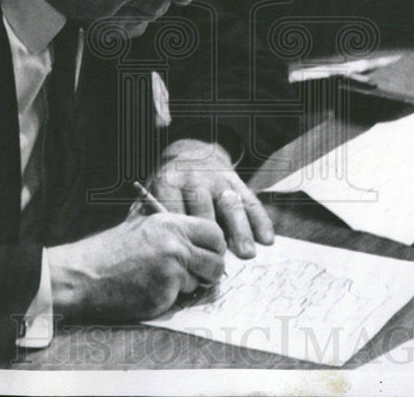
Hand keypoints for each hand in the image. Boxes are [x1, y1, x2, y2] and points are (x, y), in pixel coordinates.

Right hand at [46, 212, 225, 321]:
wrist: (83, 276)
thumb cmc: (110, 251)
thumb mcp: (141, 225)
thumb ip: (173, 229)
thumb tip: (204, 238)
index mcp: (170, 223)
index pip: (214, 233)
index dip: (215, 246)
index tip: (208, 253)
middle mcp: (175, 245)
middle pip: (217, 262)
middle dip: (211, 271)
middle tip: (198, 273)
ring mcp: (171, 271)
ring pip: (200, 282)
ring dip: (188, 285)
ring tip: (160, 278)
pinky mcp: (164, 294)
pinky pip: (182, 298)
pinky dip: (171, 297)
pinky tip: (149, 289)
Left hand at [143, 139, 274, 258]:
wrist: (190, 153)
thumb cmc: (168, 187)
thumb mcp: (151, 194)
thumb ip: (147, 217)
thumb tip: (147, 252)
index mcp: (168, 182)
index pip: (174, 209)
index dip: (181, 235)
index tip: (186, 259)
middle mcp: (195, 179)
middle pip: (204, 206)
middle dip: (211, 233)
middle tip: (218, 259)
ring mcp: (218, 179)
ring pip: (231, 203)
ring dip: (241, 230)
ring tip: (247, 254)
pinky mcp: (238, 182)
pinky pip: (251, 201)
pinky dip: (261, 221)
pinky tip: (267, 239)